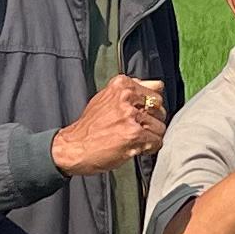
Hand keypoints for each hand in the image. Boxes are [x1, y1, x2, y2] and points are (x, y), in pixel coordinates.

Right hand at [53, 71, 168, 176]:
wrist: (74, 147)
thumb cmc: (90, 126)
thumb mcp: (107, 98)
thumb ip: (131, 91)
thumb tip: (157, 86)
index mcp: (121, 85)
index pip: (156, 89)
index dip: (151, 106)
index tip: (141, 114)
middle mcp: (126, 97)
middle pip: (160, 108)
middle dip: (153, 121)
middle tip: (137, 128)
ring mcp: (130, 115)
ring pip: (160, 126)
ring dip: (150, 137)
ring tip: (133, 140)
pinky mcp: (134, 134)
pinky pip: (156, 141)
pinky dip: (149, 148)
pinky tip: (134, 148)